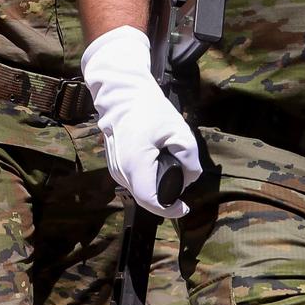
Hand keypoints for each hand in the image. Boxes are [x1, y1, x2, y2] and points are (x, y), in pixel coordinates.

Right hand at [81, 25, 201, 217]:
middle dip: (166, 196)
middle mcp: (121, 172)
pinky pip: (133, 180)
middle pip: (146, 197)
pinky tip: (159, 167)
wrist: (122, 95)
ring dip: (156, 187)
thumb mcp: (179, 132)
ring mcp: (115, 169)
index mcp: (135, 166)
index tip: (185, 208)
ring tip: (173, 171)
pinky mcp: (114, 164)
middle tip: (184, 182)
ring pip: (139, 190)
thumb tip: (190, 178)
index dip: (170, 210)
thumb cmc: (149, 110)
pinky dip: (148, 179)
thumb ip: (189, 159)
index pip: (151, 202)